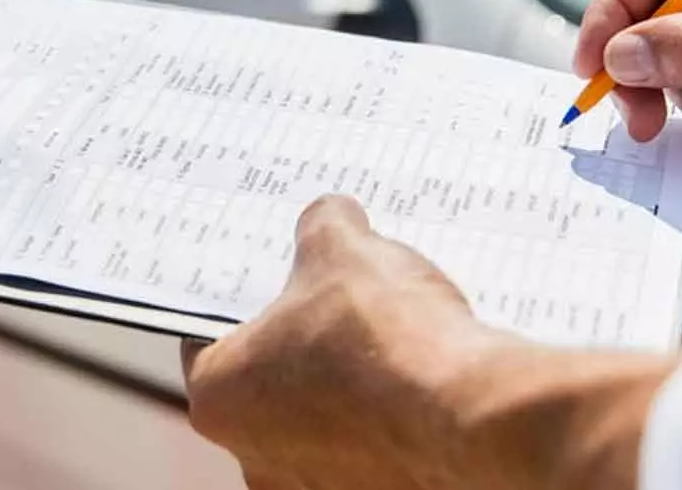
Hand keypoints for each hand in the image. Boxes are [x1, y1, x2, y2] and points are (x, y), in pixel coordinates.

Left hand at [182, 196, 670, 489]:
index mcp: (217, 397)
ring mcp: (315, 488)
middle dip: (303, 341)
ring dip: (349, 385)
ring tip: (392, 340)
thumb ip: (323, 227)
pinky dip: (392, 420)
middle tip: (340, 301)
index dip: (244, 298)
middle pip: (268, 382)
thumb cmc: (387, 338)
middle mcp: (254, 458)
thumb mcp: (342, 248)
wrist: (474, 417)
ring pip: (323, 420)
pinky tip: (423, 380)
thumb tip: (331, 218)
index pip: (207, 336)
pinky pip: (373, 449)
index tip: (273, 278)